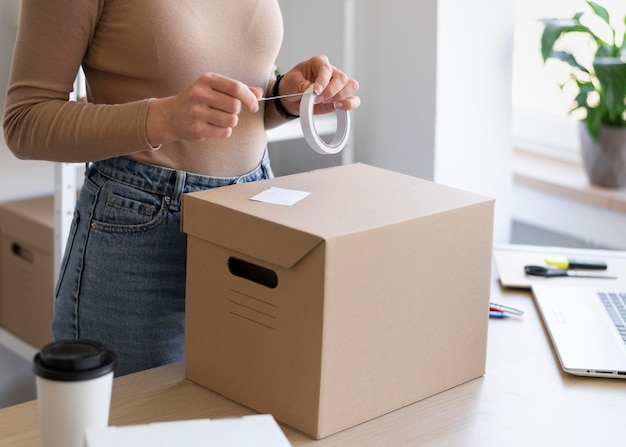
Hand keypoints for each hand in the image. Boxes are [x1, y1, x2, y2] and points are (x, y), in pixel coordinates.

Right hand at [146, 73, 262, 145]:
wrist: (170, 116)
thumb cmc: (198, 100)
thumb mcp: (214, 88)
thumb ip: (238, 90)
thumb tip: (260, 93)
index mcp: (207, 80)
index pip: (236, 88)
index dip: (250, 98)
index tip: (253, 106)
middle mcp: (200, 93)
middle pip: (235, 106)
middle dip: (237, 111)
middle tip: (228, 111)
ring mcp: (196, 111)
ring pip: (231, 120)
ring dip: (231, 122)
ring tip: (220, 119)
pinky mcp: (196, 128)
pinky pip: (224, 132)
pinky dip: (224, 131)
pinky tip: (214, 127)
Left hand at [276, 55, 359, 115]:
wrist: (292, 98)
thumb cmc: (293, 84)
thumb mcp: (291, 81)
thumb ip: (299, 83)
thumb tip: (307, 88)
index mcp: (319, 63)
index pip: (326, 69)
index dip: (323, 80)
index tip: (316, 91)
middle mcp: (332, 72)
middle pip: (342, 78)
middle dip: (331, 91)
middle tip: (318, 99)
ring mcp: (338, 85)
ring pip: (351, 86)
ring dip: (341, 96)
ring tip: (328, 102)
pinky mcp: (341, 98)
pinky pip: (354, 100)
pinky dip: (350, 104)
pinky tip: (339, 107)